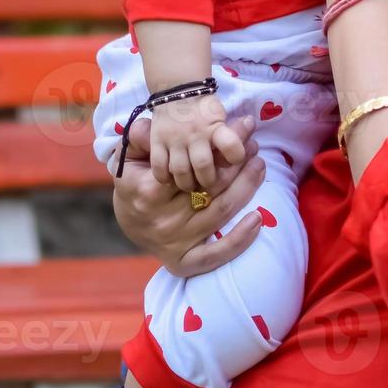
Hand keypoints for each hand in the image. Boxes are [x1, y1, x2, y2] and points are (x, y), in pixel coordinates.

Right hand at [112, 115, 266, 277]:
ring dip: (246, 186)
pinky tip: (257, 219)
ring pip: (221, 212)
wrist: (128, 219)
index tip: (239, 127)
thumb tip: (148, 126)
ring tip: (259, 164)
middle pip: (213, 187)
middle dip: (238, 161)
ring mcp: (175, 242)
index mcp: (150, 192)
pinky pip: (214, 255)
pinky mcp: (183, 262)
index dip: (221, 145)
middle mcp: (164, 219)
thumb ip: (141, 139)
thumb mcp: (131, 156)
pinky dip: (239, 240)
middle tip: (252, 143)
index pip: (194, 166)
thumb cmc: (135, 181)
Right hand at [149, 93, 245, 191]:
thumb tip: (242, 156)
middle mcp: (195, 134)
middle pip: (203, 165)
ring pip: (180, 170)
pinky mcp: (158, 141)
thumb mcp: (221, 117)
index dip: (236, 156)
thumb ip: (228, 136)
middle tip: (207, 183)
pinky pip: (159, 166)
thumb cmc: (205, 109)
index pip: (231, 144)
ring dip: (187, 182)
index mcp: (215, 127)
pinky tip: (169, 179)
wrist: (179, 91)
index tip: (235, 161)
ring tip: (190, 185)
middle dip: (207, 180)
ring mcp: (175, 139)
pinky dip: (164, 177)